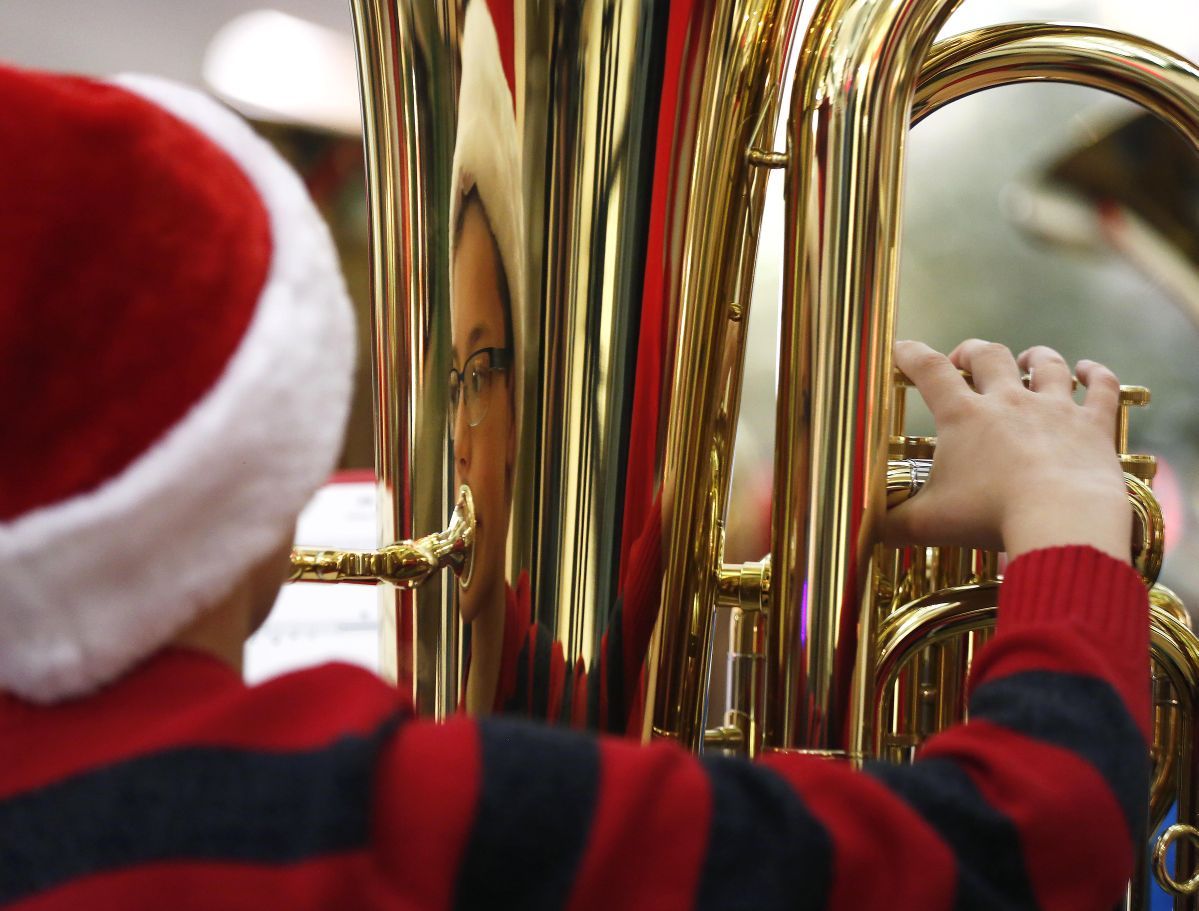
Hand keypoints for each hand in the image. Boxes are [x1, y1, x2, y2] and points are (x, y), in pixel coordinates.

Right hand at [884, 339, 1131, 562]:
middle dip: (971, 352)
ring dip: (1034, 357)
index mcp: (963, 416)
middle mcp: (1009, 401)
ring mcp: (1055, 409)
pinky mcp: (1093, 425)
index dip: (911, 354)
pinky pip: (1100, 388)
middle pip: (988, 356)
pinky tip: (1089, 369)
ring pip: (1046, 364)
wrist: (1061, 521)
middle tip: (962, 360)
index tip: (901, 349)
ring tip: (1027, 357)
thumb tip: (865, 530)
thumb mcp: (928, 523)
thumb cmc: (989, 517)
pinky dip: (1095, 374)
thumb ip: (892, 523)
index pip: (930, 371)